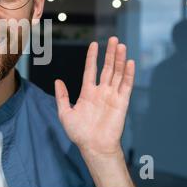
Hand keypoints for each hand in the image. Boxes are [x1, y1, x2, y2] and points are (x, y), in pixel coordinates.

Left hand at [55, 36, 134, 156]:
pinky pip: (126, 86)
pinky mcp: (122, 103)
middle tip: (113, 39)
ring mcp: (112, 96)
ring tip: (121, 45)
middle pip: (107, 68)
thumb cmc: (79, 133)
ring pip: (118, 73)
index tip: (94, 44)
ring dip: (119, 59)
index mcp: (88, 92)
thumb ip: (62, 96)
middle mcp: (101, 92)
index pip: (91, 70)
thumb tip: (58, 81)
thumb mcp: (65, 113)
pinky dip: (128, 74)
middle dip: (110, 53)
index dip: (93, 57)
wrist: (93, 147)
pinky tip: (129, 62)